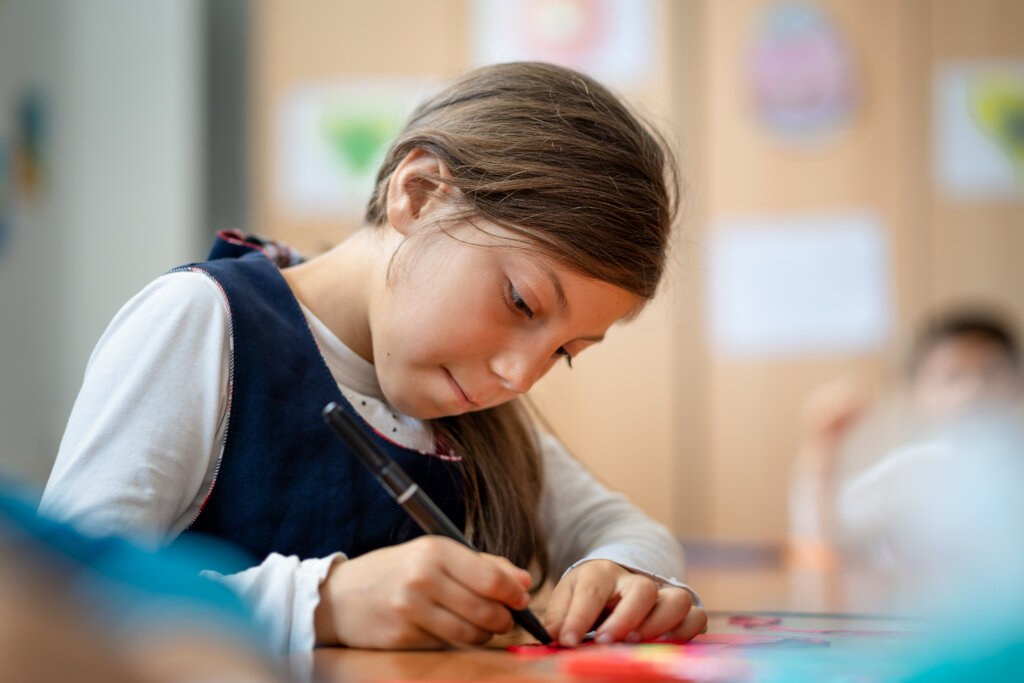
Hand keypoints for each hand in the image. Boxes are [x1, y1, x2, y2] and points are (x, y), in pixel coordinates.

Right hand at [314, 535, 532, 648]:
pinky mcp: (403, 636)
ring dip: (485, 634)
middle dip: (504, 619)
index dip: (514, 594)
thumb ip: (482, 565)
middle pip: (486, 609)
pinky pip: (448, 645)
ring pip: (471, 633)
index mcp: (435, 550)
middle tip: (505, 619)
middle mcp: (423, 577)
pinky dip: (458, 642)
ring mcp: (410, 609)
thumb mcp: (434, 555)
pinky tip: (450, 631)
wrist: (341, 597)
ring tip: (481, 626)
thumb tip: (524, 581)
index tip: (521, 600)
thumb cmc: (396, 572)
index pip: (491, 578)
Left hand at [544, 560, 705, 645]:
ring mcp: (662, 593)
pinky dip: (686, 632)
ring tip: (636, 643)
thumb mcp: (567, 596)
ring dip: (660, 624)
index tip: (568, 641)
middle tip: (605, 642)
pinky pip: (696, 616)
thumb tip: (553, 636)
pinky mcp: (680, 609)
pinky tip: (666, 645)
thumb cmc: (589, 592)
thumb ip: (559, 616)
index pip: (592, 590)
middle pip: (643, 590)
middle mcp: (635, 580)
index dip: (579, 617)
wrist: (615, 577)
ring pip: (677, 599)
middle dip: (626, 619)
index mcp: (601, 573)